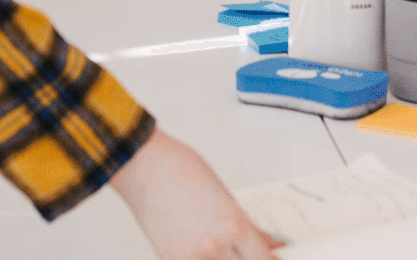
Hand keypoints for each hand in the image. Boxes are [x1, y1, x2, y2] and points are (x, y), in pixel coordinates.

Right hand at [110, 129, 278, 258]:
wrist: (142, 165)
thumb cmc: (179, 169)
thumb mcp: (224, 194)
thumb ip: (248, 226)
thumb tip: (268, 244)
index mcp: (233, 224)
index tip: (274, 258)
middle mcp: (214, 246)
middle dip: (249, 258)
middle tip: (248, 251)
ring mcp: (191, 257)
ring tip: (224, 248)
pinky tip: (204, 252)